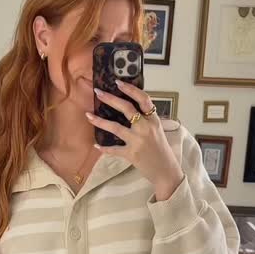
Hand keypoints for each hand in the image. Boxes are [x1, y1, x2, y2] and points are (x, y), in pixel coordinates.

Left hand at [86, 80, 183, 199]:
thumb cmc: (162, 151)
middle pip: (127, 109)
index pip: (143, 99)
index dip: (130, 89)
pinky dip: (105, 148)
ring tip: (88, 115)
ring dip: (100, 121)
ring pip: (115, 127)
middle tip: (98, 92)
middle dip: (110, 99)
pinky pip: (114, 149)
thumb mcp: (158, 131)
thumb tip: (130, 109)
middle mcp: (146, 128)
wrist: (166, 172)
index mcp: (153, 120)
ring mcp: (138, 141)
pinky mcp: (131, 154)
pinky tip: (96, 145)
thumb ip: (146, 120)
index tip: (118, 82)